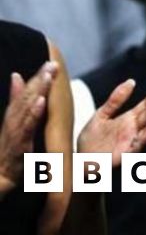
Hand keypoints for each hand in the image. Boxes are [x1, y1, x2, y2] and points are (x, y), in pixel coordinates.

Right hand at [0, 62, 57, 195]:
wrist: (1, 173)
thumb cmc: (9, 145)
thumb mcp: (13, 120)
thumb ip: (16, 98)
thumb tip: (16, 76)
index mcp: (14, 112)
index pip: (27, 91)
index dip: (38, 76)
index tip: (51, 61)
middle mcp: (14, 118)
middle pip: (28, 95)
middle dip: (40, 78)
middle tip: (52, 64)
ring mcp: (16, 129)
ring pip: (27, 107)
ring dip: (38, 90)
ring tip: (48, 76)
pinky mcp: (20, 142)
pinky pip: (27, 126)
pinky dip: (33, 113)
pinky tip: (41, 102)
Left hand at [77, 78, 145, 165]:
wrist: (78, 164)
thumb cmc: (91, 142)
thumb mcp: (101, 115)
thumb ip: (116, 100)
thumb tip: (132, 80)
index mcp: (129, 119)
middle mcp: (133, 129)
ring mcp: (131, 141)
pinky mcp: (125, 154)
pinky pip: (138, 146)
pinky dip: (145, 139)